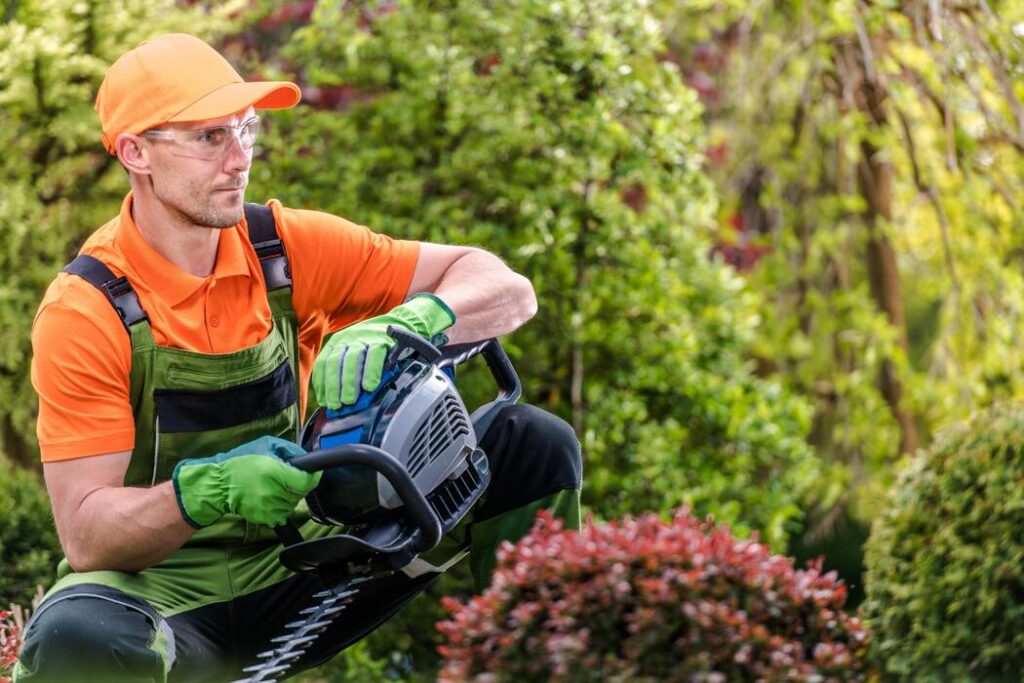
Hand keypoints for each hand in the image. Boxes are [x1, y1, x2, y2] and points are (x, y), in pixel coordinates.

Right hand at [172, 436, 320, 527]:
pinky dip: (279, 506)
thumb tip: (305, 459)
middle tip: (285, 477)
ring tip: (274, 486)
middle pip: (301, 493)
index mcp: (275, 472)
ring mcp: (268, 508)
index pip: (306, 481)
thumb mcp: (266, 445)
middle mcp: (273, 492)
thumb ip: (289, 450)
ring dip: (289, 496)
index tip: (312, 473)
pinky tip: (269, 496)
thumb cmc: (241, 462)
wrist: (219, 484)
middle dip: (298, 484)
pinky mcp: (264, 518)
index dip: (312, 476)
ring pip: (292, 504)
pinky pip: (282, 515)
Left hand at [312, 293, 454, 407]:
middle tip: (336, 404)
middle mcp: (348, 338)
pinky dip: (371, 373)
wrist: (400, 325)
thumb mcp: (354, 353)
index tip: (325, 402)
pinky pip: (374, 357)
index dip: (322, 383)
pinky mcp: (382, 340)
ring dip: (349, 382)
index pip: (324, 363)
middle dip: (334, 386)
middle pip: (336, 362)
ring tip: (350, 400)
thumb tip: (337, 398)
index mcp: (338, 342)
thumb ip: (345, 371)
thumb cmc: (374, 346)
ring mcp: (365, 338)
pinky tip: (369, 387)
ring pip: (352, 360)